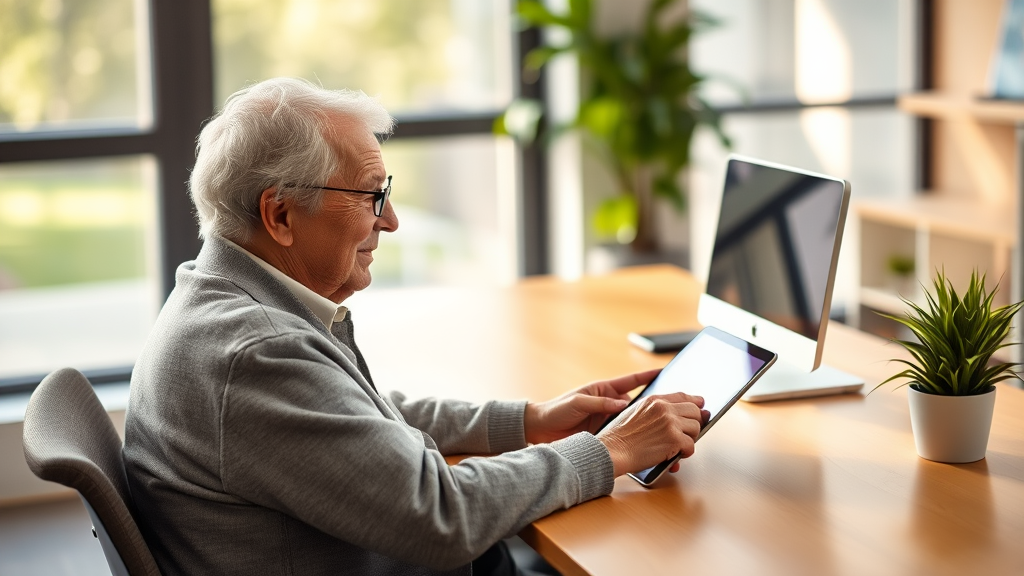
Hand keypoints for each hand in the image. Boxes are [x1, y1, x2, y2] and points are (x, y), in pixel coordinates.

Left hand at [523, 369, 660, 444]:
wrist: (541, 429)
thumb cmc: (556, 409)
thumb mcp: (578, 402)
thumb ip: (600, 403)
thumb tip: (623, 405)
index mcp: (604, 390)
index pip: (631, 381)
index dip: (647, 376)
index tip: (664, 371)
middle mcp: (610, 405)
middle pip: (638, 403)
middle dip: (654, 404)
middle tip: (672, 406)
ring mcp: (609, 420)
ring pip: (634, 421)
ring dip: (646, 424)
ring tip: (663, 426)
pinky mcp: (605, 435)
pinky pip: (624, 434)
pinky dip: (634, 437)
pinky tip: (645, 442)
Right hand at [597, 392, 708, 476]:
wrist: (612, 450)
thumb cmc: (619, 437)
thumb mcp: (635, 413)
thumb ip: (654, 411)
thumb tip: (677, 416)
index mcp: (654, 400)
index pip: (682, 396)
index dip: (695, 401)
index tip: (701, 404)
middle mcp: (664, 408)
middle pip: (694, 411)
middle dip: (693, 423)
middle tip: (687, 434)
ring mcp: (670, 422)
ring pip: (696, 428)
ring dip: (689, 439)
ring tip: (678, 446)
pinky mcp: (674, 439)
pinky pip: (691, 446)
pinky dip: (685, 453)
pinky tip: (676, 456)